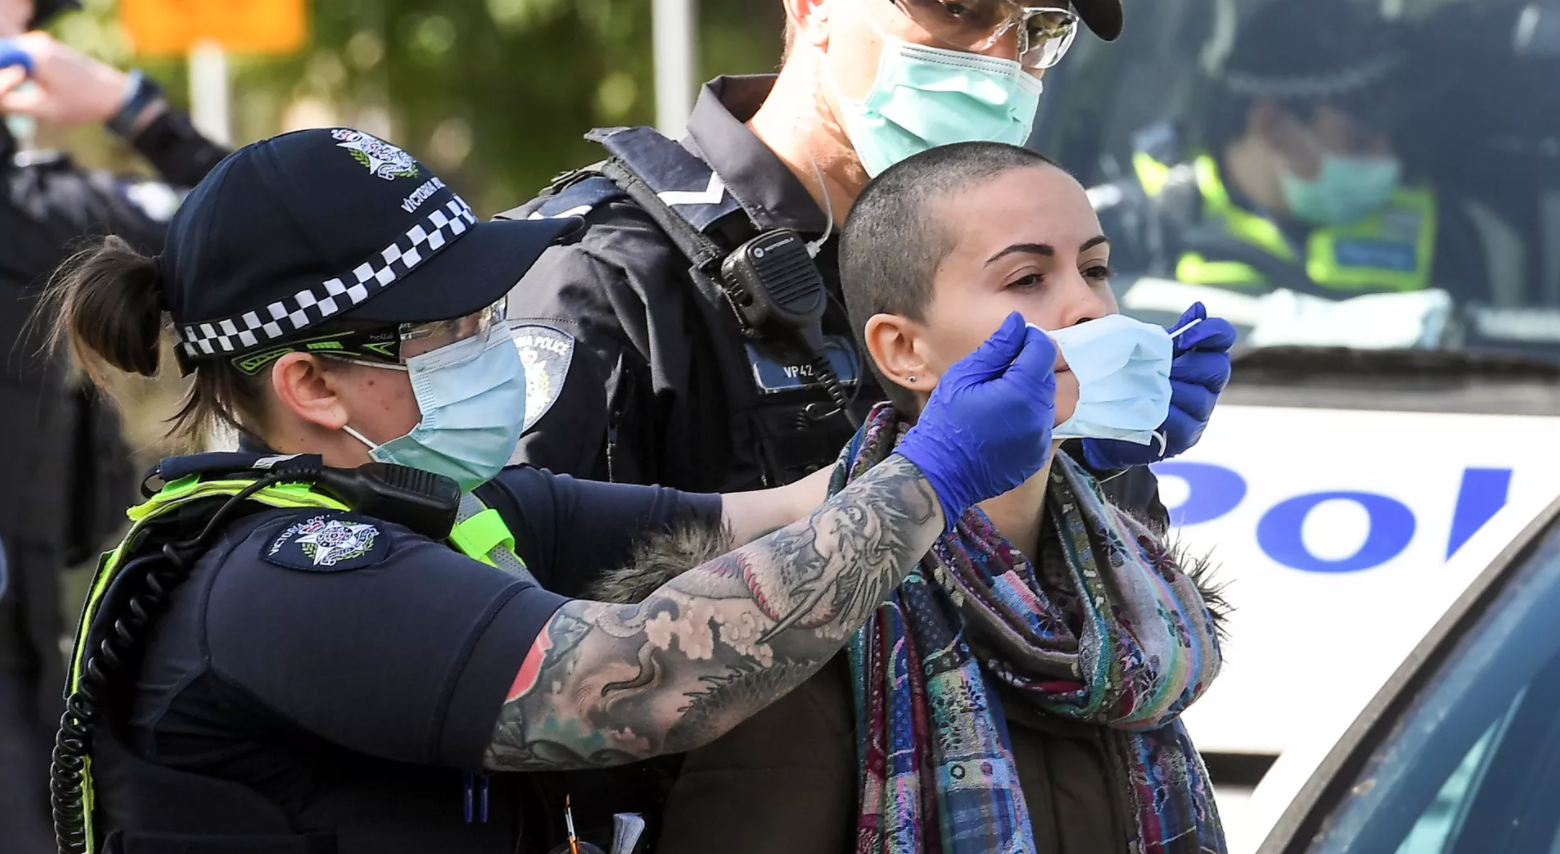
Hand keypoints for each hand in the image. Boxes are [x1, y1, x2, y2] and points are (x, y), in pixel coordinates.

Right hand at [0, 32, 132, 126]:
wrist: (117, 96)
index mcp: (32, 54)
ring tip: (13, 98)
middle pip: (1, 56)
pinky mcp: (47, 49)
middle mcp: (35, 42)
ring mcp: (41, 43)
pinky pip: (20, 58)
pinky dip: (15, 72)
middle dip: (2, 79)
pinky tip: (23, 88)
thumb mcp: (41, 110)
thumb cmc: (84, 104)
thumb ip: (8, 102)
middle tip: (8, 102)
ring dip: (6, 76)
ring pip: (9, 58)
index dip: (0, 83)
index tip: (5, 98)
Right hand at [895, 312, 1056, 528]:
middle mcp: (1040, 415)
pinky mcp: (1037, 455)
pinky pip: (1044, 426)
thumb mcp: (964, 376)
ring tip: (1004, 395)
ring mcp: (1041, 438)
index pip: (1045, 350)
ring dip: (1035, 391)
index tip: (1014, 341)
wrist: (939, 473)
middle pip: (1054, 375)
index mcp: (1022, 391)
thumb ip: (997, 347)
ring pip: (1052, 401)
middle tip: (1007, 368)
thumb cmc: (945, 420)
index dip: (1031, 339)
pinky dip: (1030, 416)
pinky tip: (1004, 420)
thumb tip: (1019, 323)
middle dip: (1036, 365)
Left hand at [1082, 303, 1234, 469]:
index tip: (1185, 338)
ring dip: (1174, 390)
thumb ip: (1170, 335)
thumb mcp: (1146, 354)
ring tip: (1148, 387)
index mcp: (1201, 360)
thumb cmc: (1130, 381)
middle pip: (1217, 369)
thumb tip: (1199, 309)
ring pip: (1200, 398)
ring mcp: (1199, 414)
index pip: (1223, 339)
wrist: (1106, 419)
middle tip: (1163, 368)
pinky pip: (1183, 423)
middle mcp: (1208, 387)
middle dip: (1189, 365)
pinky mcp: (1186, 438)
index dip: (1212, 333)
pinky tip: (1146, 408)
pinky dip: (1165, 414)